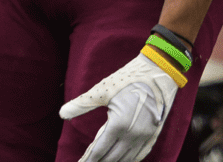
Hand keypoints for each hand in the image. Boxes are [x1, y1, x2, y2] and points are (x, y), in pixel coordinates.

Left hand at [60, 54, 180, 161]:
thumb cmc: (129, 78)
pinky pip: (140, 155)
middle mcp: (133, 134)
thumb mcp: (103, 90)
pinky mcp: (154, 134)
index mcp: (119, 124)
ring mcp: (146, 136)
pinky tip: (122, 161)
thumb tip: (62, 113)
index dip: (88, 159)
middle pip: (111, 158)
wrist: (160, 70)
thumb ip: (81, 104)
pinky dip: (129, 160)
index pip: (99, 149)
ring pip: (126, 159)